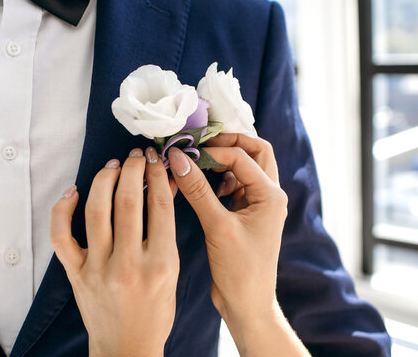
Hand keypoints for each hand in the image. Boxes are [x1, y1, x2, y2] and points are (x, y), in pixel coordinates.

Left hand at [50, 147, 178, 356]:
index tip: (156, 160)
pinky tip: (73, 192)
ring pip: (96, 210)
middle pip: (128, 201)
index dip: (157, 175)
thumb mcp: (172, 271)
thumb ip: (167, 231)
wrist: (127, 347)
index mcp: (161, 263)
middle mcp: (129, 264)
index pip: (160, 205)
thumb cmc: (155, 311)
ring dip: (104, 180)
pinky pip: (61, 236)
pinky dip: (62, 210)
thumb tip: (163, 188)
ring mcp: (99, 269)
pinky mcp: (76, 274)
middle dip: (133, 170)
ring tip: (113, 166)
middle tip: (135, 156)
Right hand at [168, 133, 309, 356]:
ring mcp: (258, 204)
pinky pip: (235, 185)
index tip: (183, 153)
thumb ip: (198, 190)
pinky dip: (220, 178)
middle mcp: (269, 195)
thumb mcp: (217, 227)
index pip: (241, 156)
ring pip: (246, 167)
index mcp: (270, 195)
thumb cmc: (240, 270)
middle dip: (229, 144)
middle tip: (199, 145)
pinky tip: (202, 183)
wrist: (247, 303)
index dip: (211, 151)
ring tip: (198, 161)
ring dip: (224, 160)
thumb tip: (177, 159)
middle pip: (255, 152)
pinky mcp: (246, 214)